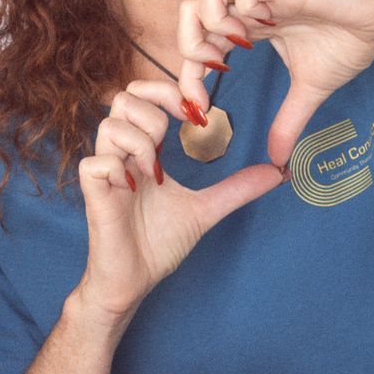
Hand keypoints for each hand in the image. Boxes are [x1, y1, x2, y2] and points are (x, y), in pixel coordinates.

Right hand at [75, 76, 282, 321]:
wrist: (134, 281)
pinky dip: (118, 169)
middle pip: (123, 99)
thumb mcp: (205, 210)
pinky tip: (136, 188)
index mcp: (144, 151)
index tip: (195, 114)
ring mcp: (106, 174)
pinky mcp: (94, 195)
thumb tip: (278, 173)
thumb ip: (236, 189)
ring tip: (155, 170)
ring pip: (110, 126)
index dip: (167, 92)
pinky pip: (96, 164)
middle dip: (154, 108)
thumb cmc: (158, 244)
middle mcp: (122, 155)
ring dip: (140, 141)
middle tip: (174, 134)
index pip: (143, 96)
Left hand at [176, 0, 373, 169]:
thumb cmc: (347, 44)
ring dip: (211, 25)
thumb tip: (278, 160)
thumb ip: (287, 122)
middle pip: (188, 14)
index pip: (198, 48)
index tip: (199, 111)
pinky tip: (261, 29)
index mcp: (248, 29)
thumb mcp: (308, 93)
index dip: (188, 80)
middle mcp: (249, 9)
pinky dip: (242, 7)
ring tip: (235, 48)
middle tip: (213, 73)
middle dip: (188, 48)